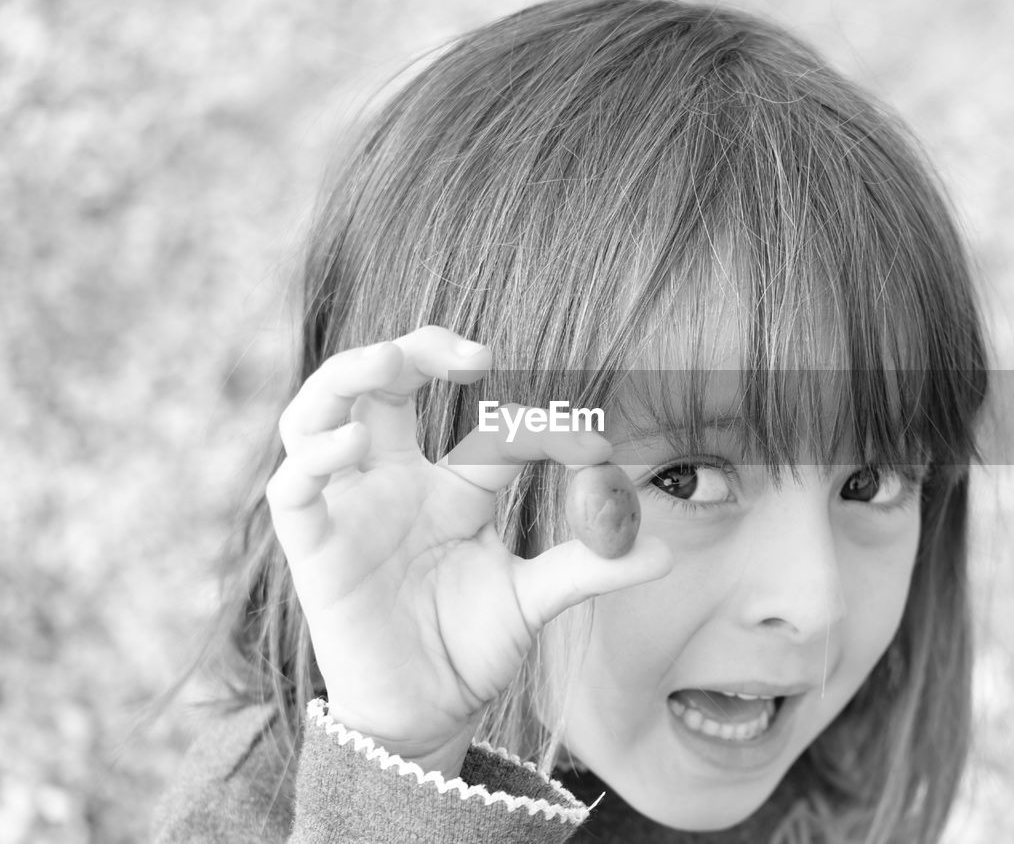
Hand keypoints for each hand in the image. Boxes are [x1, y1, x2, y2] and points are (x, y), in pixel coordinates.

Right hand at [265, 326, 672, 775]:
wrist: (423, 716)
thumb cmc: (470, 650)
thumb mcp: (534, 601)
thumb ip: (589, 568)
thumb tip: (665, 552)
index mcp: (453, 486)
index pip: (484, 423)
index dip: (528, 417)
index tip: (579, 434)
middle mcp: (397, 482)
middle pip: (382, 386)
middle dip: (413, 350)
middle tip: (466, 353)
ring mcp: (350, 509)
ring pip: (319, 413)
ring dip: (347, 376)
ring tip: (389, 361)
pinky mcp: (315, 548)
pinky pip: (293, 489)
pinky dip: (313, 457)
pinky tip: (351, 446)